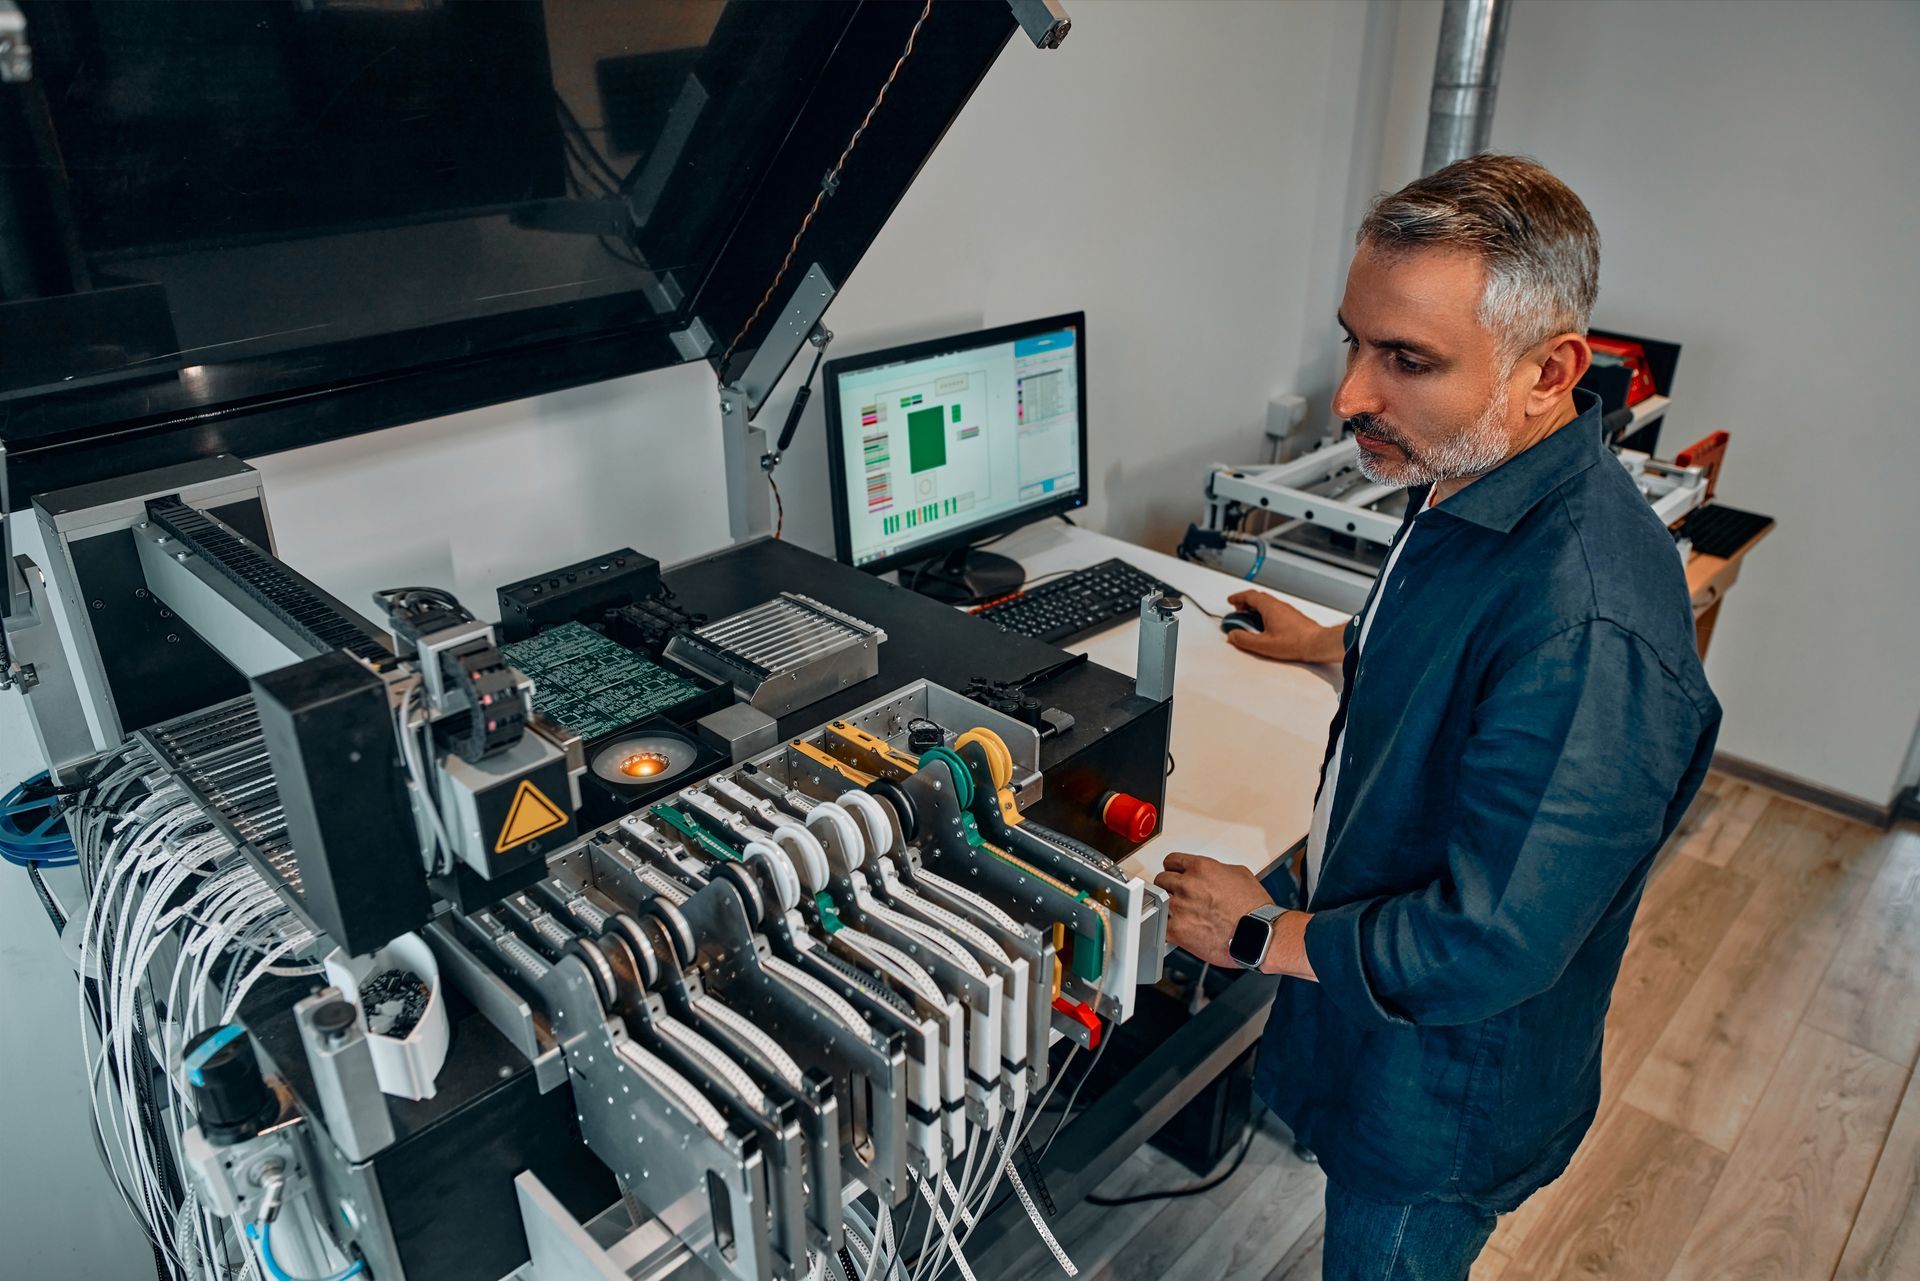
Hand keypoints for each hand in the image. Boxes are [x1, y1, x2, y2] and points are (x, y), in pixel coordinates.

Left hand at [1153, 852, 1274, 967]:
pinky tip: (1177, 928)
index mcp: (1201, 868)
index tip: (1175, 875)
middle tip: (1180, 895)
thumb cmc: (1254, 909)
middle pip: (1162, 880)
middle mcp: (1188, 885)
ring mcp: (1180, 907)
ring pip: (1159, 901)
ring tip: (1180, 913)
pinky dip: (1167, 927)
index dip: (1174, 869)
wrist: (1258, 935)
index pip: (1171, 861)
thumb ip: (1218, 869)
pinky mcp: (1177, 930)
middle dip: (1170, 887)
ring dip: (1168, 906)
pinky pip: (1161, 925)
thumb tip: (1212, 873)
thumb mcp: (1240, 874)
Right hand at [1225, 590, 1346, 663]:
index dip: (1238, 597)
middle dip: (1245, 602)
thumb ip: (1245, 640)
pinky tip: (1265, 626)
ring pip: (1267, 603)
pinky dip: (1265, 613)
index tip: (1231, 601)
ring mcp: (1287, 610)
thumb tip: (1233, 636)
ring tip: (1249, 620)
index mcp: (1270, 607)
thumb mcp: (1263, 644)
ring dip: (1255, 608)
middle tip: (1238, 610)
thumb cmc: (1296, 642)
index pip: (1250, 595)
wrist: (1317, 644)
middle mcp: (1279, 605)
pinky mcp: (1293, 617)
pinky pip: (1275, 610)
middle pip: (1258, 597)